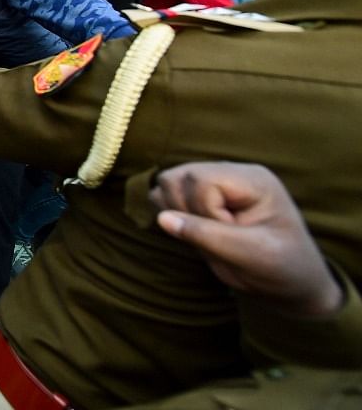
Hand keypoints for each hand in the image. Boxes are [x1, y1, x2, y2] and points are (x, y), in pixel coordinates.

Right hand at [151, 162, 342, 317]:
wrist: (292, 282)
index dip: (206, 213)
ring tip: (209, 235)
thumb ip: (206, 235)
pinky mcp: (202, 195)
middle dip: (187, 213)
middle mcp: (232, 172)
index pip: (201, 180)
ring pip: (168, 183)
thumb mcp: (251, 255)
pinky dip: (173, 215)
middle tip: (218, 238)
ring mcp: (216, 182)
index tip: (233, 238)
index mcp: (253, 180)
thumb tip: (163, 219)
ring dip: (178, 214)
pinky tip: (199, 232)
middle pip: (178, 177)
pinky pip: (166, 195)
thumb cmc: (282, 268)